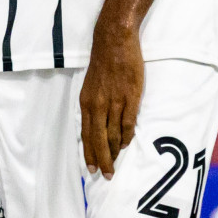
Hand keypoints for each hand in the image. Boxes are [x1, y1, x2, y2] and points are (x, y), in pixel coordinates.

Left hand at [80, 22, 143, 178]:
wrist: (115, 41)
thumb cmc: (103, 63)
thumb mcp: (90, 86)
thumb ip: (93, 107)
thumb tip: (96, 128)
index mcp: (86, 103)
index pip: (87, 135)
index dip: (89, 154)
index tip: (92, 169)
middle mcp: (98, 105)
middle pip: (100, 140)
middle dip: (103, 160)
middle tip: (108, 175)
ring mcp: (115, 102)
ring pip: (115, 135)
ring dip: (116, 151)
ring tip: (118, 162)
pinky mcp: (131, 97)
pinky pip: (128, 123)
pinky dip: (128, 136)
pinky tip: (128, 143)